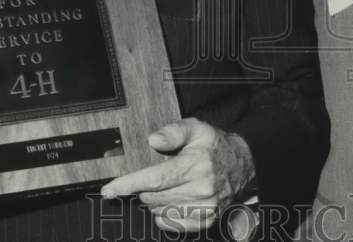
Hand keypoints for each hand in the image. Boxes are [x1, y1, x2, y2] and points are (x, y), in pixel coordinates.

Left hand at [101, 118, 254, 231]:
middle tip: (151, 177)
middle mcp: (201, 189)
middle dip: (143, 189)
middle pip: (153, 197)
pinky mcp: (206, 220)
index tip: (109, 190)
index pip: (155, 178)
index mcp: (196, 165)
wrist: (243, 164)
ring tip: (165, 187)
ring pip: (160, 211)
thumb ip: (174, 132)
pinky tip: (169, 201)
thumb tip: (153, 139)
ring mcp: (204, 207)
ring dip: (154, 201)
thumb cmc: (215, 145)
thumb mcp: (196, 128)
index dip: (129, 184)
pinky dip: (163, 214)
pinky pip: (172, 224)